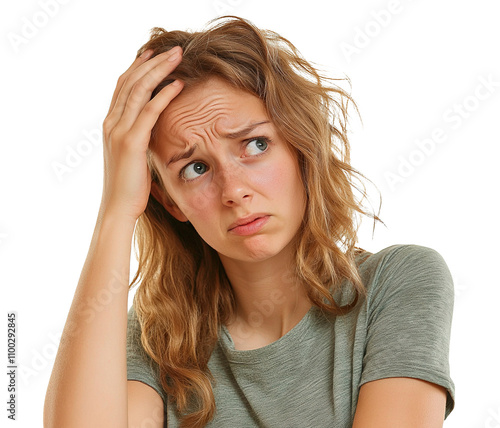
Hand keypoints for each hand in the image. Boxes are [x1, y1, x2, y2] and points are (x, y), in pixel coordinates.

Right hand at [99, 46, 183, 221]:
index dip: (138, 68)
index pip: (123, 87)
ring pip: (139, 90)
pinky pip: (149, 111)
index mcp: (110, 124)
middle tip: (171, 49)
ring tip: (178, 57)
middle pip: (130, 81)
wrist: (117, 208)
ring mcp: (119, 131)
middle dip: (151, 62)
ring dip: (159, 70)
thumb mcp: (132, 155)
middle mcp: (111, 122)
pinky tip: (177, 84)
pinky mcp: (131, 142)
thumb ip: (138, 137)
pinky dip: (163, 95)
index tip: (154, 54)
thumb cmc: (129, 186)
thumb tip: (152, 128)